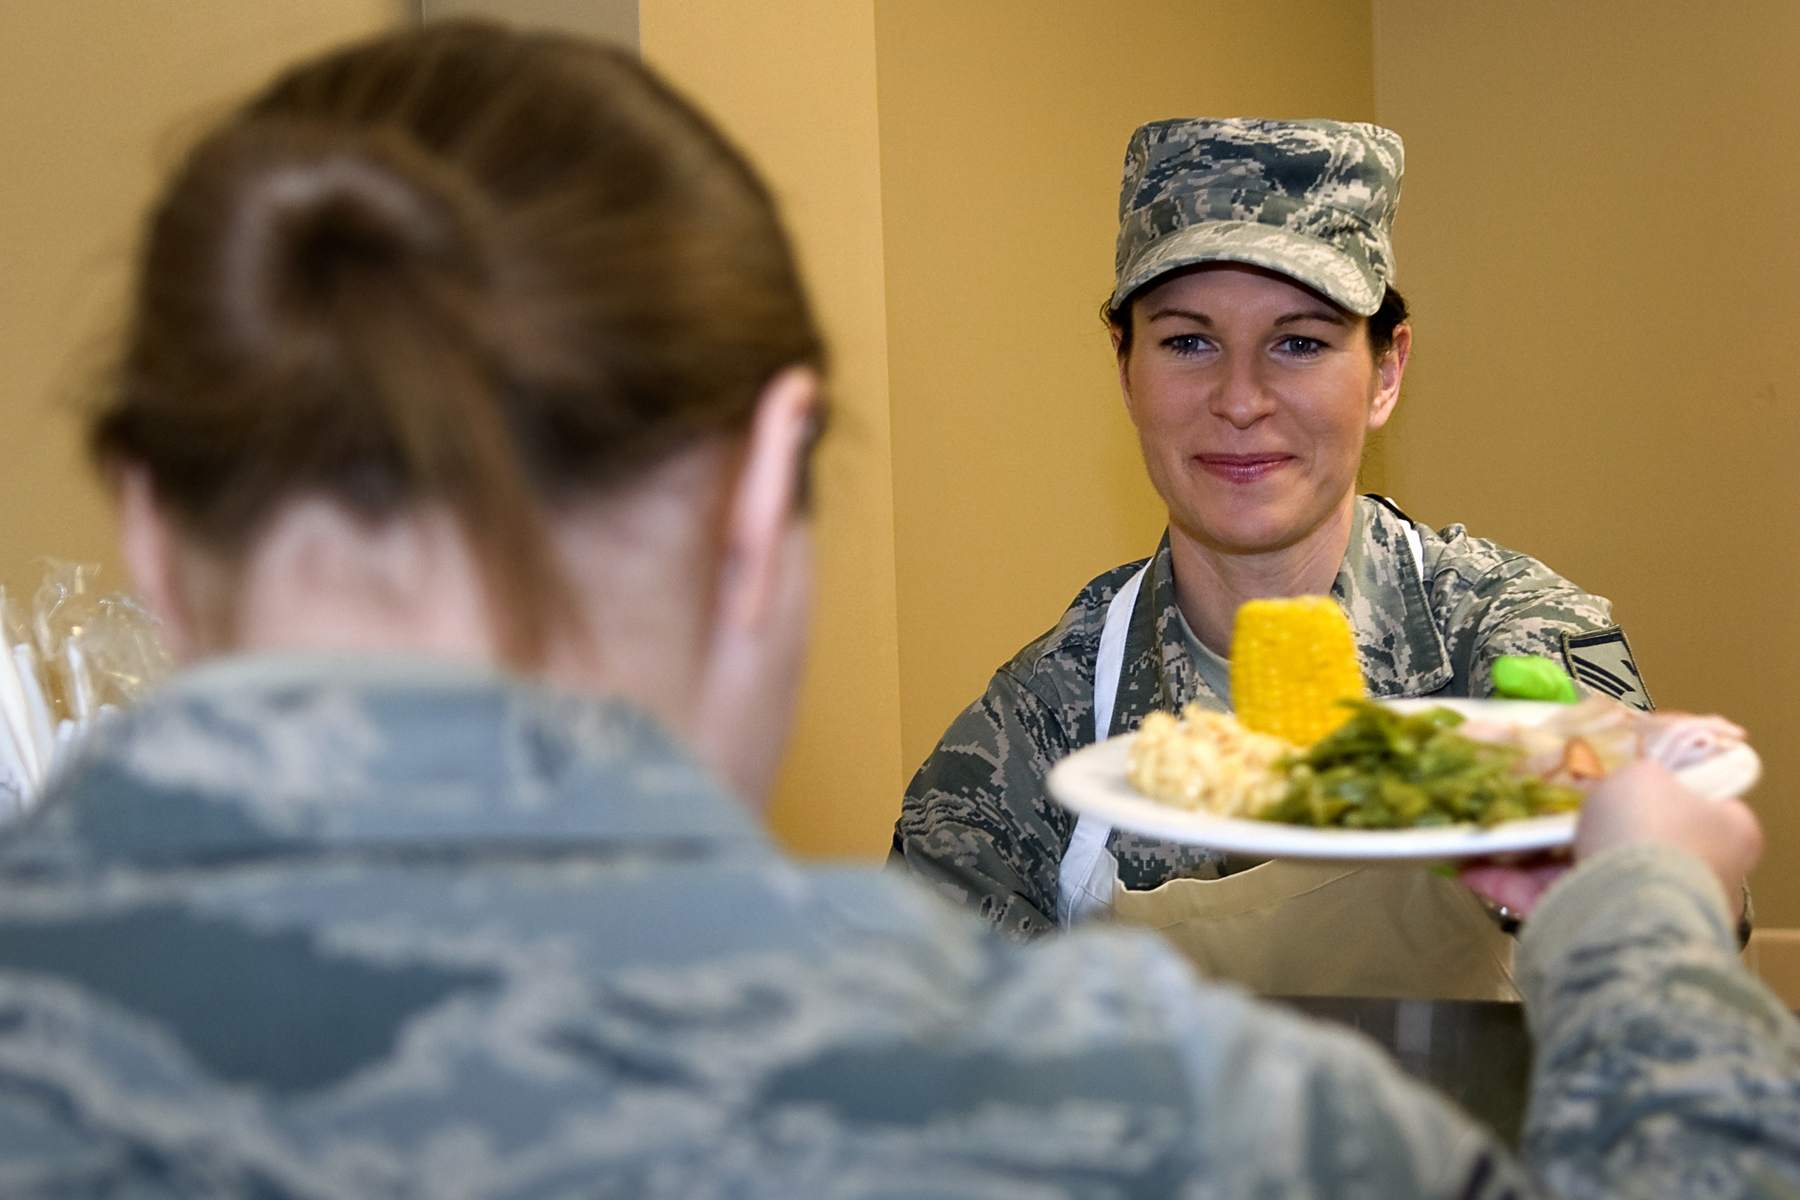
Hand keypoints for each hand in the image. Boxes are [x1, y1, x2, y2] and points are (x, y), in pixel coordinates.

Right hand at [1460, 761, 1760, 922]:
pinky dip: (1505, 880)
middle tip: (1535, 789)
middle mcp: (1686, 870)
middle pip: (1621, 831)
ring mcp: (1637, 903)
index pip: (1686, 793)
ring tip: (1489, 820)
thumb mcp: (1643, 774)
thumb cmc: (1652, 833)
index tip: (1604, 761)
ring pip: (1573, 865)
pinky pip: (1542, 898)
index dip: (1644, 774)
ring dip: (1528, 847)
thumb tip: (1615, 778)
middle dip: (1571, 813)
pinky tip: (1469, 862)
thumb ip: (1628, 769)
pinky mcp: (1590, 930)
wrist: (1630, 913)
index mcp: (1720, 828)